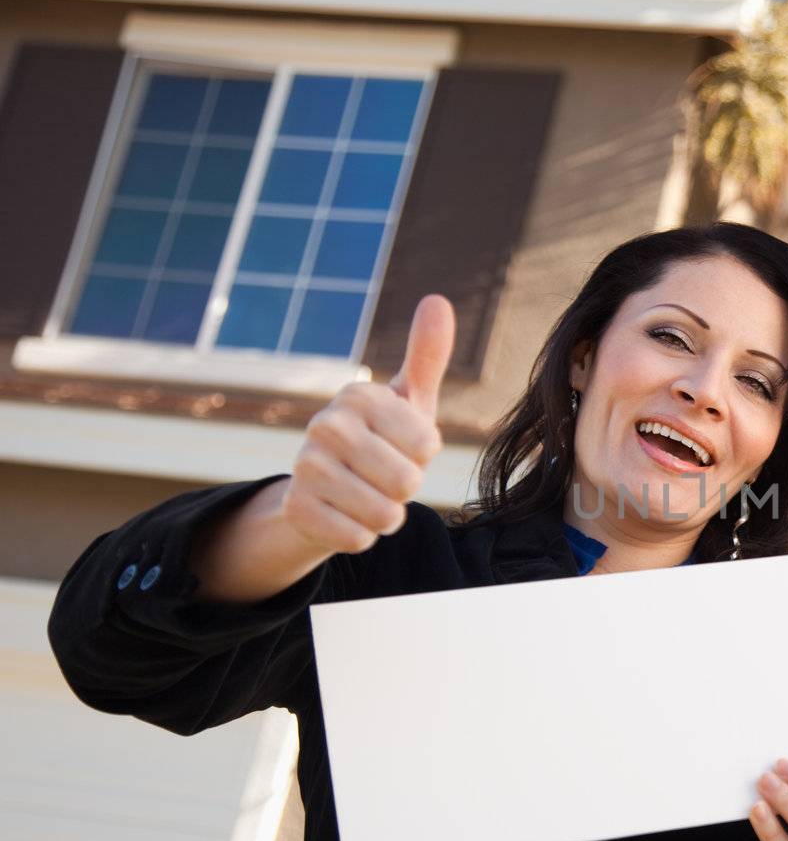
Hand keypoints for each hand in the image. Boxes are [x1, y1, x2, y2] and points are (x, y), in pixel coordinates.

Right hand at [280, 295, 454, 553]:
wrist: (325, 489)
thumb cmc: (382, 439)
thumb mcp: (409, 400)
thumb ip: (427, 355)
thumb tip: (437, 301)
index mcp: (359, 396)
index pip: (427, 445)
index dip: (423, 455)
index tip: (402, 446)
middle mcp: (326, 425)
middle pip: (407, 481)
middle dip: (405, 489)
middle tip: (384, 476)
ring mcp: (305, 467)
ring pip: (384, 515)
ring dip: (386, 516)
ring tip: (368, 496)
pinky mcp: (296, 509)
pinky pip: (357, 539)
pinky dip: (361, 536)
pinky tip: (345, 516)